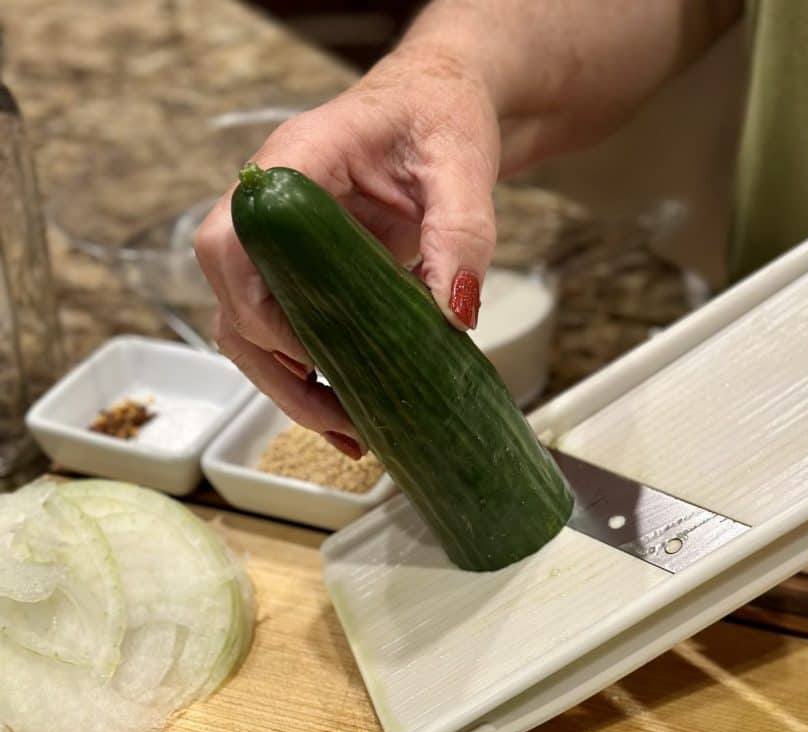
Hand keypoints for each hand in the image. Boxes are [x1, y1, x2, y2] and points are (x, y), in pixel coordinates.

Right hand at [194, 44, 499, 454]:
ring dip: (288, 387)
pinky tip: (346, 413)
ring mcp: (277, 241)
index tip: (312, 356)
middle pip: (231, 296)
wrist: (436, 109)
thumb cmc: (440, 120)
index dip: (257, 305)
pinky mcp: (297, 270)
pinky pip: (280, 329)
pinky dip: (306, 377)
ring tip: (349, 434)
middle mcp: (268, 205)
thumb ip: (462, 233)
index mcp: (296, 162)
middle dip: (278, 369)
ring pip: (246, 326)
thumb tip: (454, 313)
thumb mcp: (463, 167)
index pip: (236, 237)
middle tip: (341, 421)